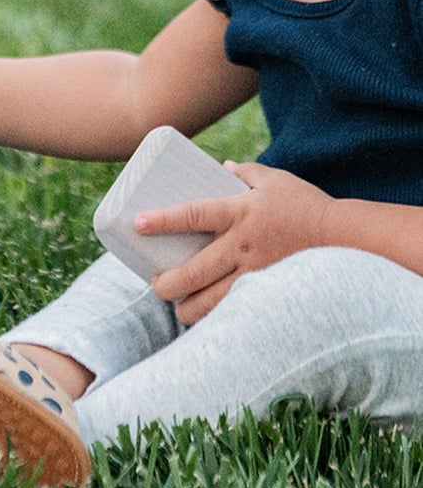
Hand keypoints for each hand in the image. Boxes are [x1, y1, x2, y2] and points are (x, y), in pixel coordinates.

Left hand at [138, 163, 336, 324]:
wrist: (349, 239)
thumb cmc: (306, 205)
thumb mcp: (274, 180)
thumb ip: (245, 172)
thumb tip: (221, 166)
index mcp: (239, 213)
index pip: (193, 215)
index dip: (163, 220)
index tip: (138, 223)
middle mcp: (242, 246)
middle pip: (195, 271)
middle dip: (168, 284)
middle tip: (155, 286)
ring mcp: (256, 273)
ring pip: (213, 301)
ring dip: (189, 308)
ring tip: (177, 307)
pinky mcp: (270, 292)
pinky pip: (238, 311)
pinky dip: (219, 318)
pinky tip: (207, 322)